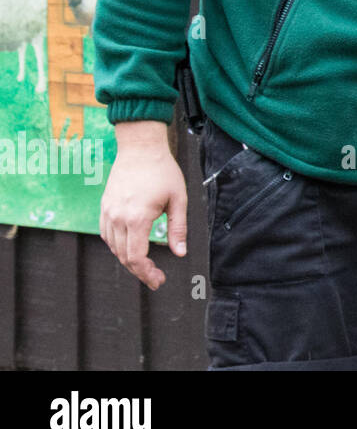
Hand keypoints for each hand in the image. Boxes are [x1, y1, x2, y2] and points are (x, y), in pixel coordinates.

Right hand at [99, 121, 187, 289]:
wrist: (140, 148)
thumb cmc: (163, 171)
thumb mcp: (178, 199)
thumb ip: (178, 228)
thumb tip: (180, 253)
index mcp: (137, 218)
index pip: (136, 257)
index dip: (147, 273)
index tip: (158, 280)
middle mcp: (118, 218)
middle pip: (124, 256)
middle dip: (140, 271)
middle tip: (155, 278)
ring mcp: (108, 213)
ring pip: (114, 247)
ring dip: (128, 260)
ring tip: (146, 265)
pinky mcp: (104, 208)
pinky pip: (107, 235)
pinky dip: (118, 246)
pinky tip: (131, 247)